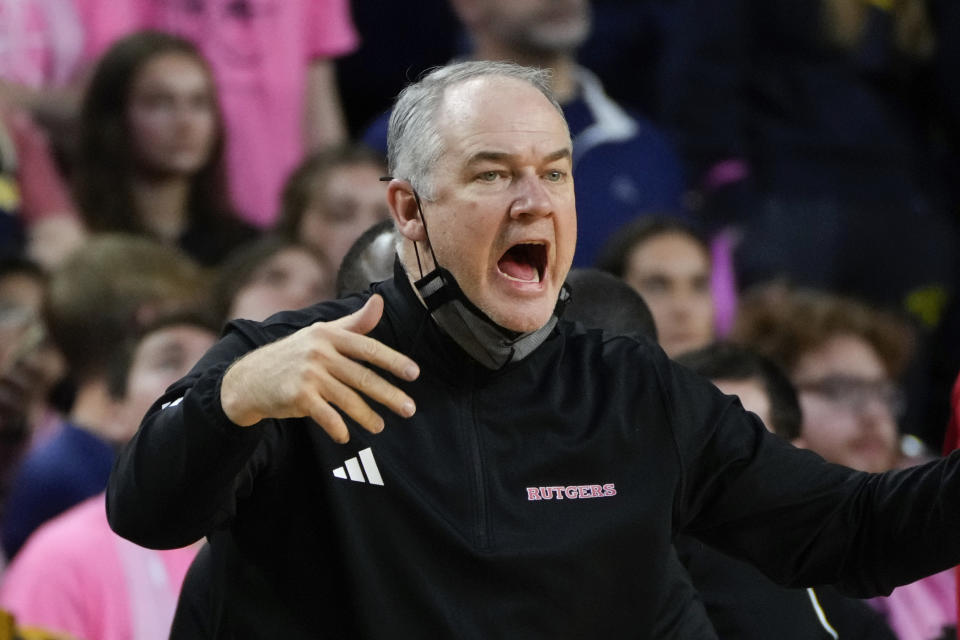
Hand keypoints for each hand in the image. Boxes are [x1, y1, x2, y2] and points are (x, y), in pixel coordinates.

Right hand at [220, 295, 419, 442]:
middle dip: (389, 395)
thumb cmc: (294, 354)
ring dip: (367, 416)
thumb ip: (354, 322)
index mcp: (329, 334)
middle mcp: (319, 352)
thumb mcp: (322, 332)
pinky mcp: (297, 396)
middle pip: (362, 376)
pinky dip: (337, 427)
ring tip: (380, 427)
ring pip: (347, 398)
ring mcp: (308, 374)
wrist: (250, 378)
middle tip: (409, 409)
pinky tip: (346, 436)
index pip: (368, 348)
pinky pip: (325, 415)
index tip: (414, 373)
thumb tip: (380, 301)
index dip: (393, 360)